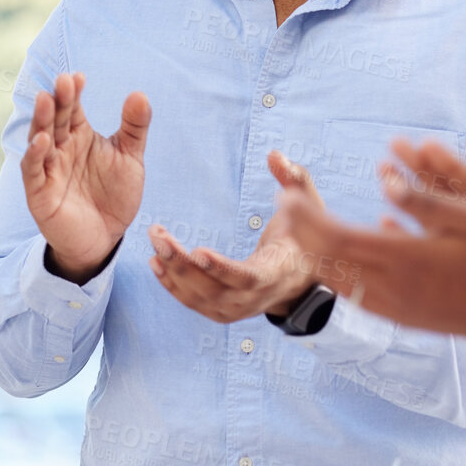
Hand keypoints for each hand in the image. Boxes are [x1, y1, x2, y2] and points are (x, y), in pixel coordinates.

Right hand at [22, 75, 149, 283]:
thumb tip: (139, 93)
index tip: (79, 77)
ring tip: (47, 100)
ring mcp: (47, 170)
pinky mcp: (39, 193)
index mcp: (78, 136)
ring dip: (42, 120)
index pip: (72, 108)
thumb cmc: (114, 195)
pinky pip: (33, 171)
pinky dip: (34, 155)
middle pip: (55, 119)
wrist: (106, 237)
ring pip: (39, 140)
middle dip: (58, 101)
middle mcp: (60, 149)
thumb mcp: (130, 158)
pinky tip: (42, 141)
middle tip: (63, 82)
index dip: (73, 92)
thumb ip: (134, 127)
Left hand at [149, 151, 321, 322]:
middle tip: (159, 237)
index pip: (248, 278)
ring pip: (200, 298)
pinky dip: (172, 285)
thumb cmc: (303, 237)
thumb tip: (275, 154)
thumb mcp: (310, 207)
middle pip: (215, 290)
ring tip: (156, 240)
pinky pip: (193, 303)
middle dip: (183, 265)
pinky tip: (155, 262)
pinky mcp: (223, 312)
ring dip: (172, 271)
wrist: (300, 279)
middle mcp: (257, 298)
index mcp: (278, 272)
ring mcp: (238, 309)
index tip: (199, 251)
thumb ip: (294, 179)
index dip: (223, 269)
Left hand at [273, 164, 465, 369]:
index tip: (288, 195)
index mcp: (405, 259)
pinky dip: (332, 271)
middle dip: (300, 229)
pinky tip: (327, 254)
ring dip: (311, 251)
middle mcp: (391, 286)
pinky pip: (351, 293)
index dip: (306, 217)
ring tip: (299, 225)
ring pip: (334, 279)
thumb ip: (426, 202)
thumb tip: (384, 182)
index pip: (336, 237)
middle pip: (327, 258)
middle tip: (284, 203)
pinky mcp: (397, 318)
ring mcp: (392, 306)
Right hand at [388, 139, 465, 290]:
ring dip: (408, 196)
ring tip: (382, 172)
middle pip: (450, 198)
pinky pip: (424, 252)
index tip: (427, 145)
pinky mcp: (455, 279)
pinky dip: (404, 237)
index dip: (453, 169)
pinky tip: (382, 224)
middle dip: (423, 171)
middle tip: (395, 145)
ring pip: (433, 220)